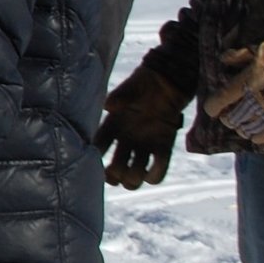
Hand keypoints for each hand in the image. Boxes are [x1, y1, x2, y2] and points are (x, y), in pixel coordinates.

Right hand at [96, 60, 192, 188]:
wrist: (167, 82)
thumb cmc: (144, 83)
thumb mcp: (130, 89)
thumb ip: (120, 97)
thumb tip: (109, 106)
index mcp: (113, 126)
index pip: (99, 145)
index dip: (96, 156)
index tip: (97, 160)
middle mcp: (126, 139)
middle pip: (115, 168)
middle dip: (114, 176)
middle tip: (116, 176)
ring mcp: (144, 145)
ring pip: (134, 173)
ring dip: (132, 180)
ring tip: (133, 177)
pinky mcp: (163, 147)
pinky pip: (159, 168)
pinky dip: (155, 175)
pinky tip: (151, 174)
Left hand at [207, 40, 263, 144]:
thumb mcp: (258, 49)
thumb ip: (239, 56)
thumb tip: (223, 58)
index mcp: (245, 84)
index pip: (219, 102)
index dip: (212, 107)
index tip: (211, 109)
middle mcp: (254, 102)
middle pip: (232, 118)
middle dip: (227, 118)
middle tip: (227, 118)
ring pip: (248, 128)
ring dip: (241, 128)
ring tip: (240, 127)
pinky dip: (258, 137)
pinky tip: (254, 137)